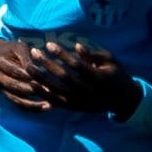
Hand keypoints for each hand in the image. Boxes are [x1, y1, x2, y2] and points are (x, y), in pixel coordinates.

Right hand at [0, 37, 55, 111]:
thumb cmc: (12, 48)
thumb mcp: (19, 47)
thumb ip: (27, 58)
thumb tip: (38, 71)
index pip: (16, 71)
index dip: (30, 76)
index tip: (45, 80)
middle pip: (15, 86)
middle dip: (33, 90)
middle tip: (50, 93)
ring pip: (15, 98)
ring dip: (32, 103)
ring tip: (48, 105)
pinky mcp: (4, 93)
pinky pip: (17, 103)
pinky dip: (29, 107)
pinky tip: (42, 108)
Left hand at [26, 40, 142, 117]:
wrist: (122, 100)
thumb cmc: (116, 74)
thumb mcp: (111, 60)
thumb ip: (94, 54)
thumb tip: (77, 46)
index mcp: (99, 78)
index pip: (77, 65)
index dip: (62, 55)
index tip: (49, 44)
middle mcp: (88, 92)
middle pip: (63, 77)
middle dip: (47, 64)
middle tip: (34, 52)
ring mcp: (81, 101)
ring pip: (57, 91)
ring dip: (41, 78)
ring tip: (29, 66)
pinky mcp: (75, 108)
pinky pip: (57, 102)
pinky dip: (44, 94)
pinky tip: (33, 84)